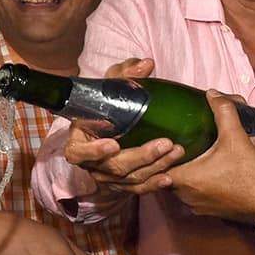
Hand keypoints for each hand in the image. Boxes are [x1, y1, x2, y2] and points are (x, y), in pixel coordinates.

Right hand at [64, 57, 183, 193]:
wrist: (112, 122)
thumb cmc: (108, 103)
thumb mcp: (111, 86)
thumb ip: (124, 74)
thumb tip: (146, 64)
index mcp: (80, 140)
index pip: (78, 152)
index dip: (93, 151)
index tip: (113, 144)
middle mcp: (92, 163)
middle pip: (114, 166)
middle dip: (142, 156)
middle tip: (165, 143)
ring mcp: (108, 177)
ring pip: (130, 178)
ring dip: (155, 167)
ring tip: (176, 152)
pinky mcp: (123, 185)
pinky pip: (138, 189)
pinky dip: (154, 185)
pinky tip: (169, 178)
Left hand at [167, 91, 254, 224]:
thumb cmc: (251, 175)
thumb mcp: (236, 137)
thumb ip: (223, 111)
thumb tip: (213, 95)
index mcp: (185, 179)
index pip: (157, 165)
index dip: (159, 151)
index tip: (165, 138)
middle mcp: (185, 196)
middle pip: (166, 175)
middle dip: (171, 159)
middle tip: (177, 142)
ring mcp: (196, 206)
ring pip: (179, 186)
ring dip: (183, 172)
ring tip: (190, 154)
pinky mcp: (208, 211)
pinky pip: (193, 195)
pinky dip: (195, 183)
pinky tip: (206, 170)